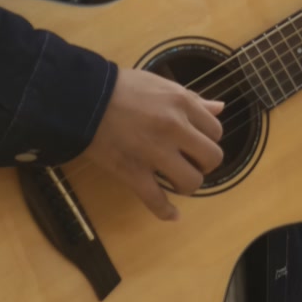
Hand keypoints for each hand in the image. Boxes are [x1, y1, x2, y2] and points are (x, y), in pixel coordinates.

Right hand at [76, 67, 224, 221]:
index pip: (216, 131)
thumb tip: (220, 108)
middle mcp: (174, 128)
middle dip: (204, 163)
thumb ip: (193, 99)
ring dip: (188, 184)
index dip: (208, 139)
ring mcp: (154, 153)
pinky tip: (173, 215)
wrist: (81, 99)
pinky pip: (156, 200)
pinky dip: (165, 212)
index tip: (196, 142)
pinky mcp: (132, 172)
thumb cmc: (121, 88)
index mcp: (182, 104)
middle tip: (191, 162)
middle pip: (211, 158)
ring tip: (178, 179)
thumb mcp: (161, 85)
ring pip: (191, 181)